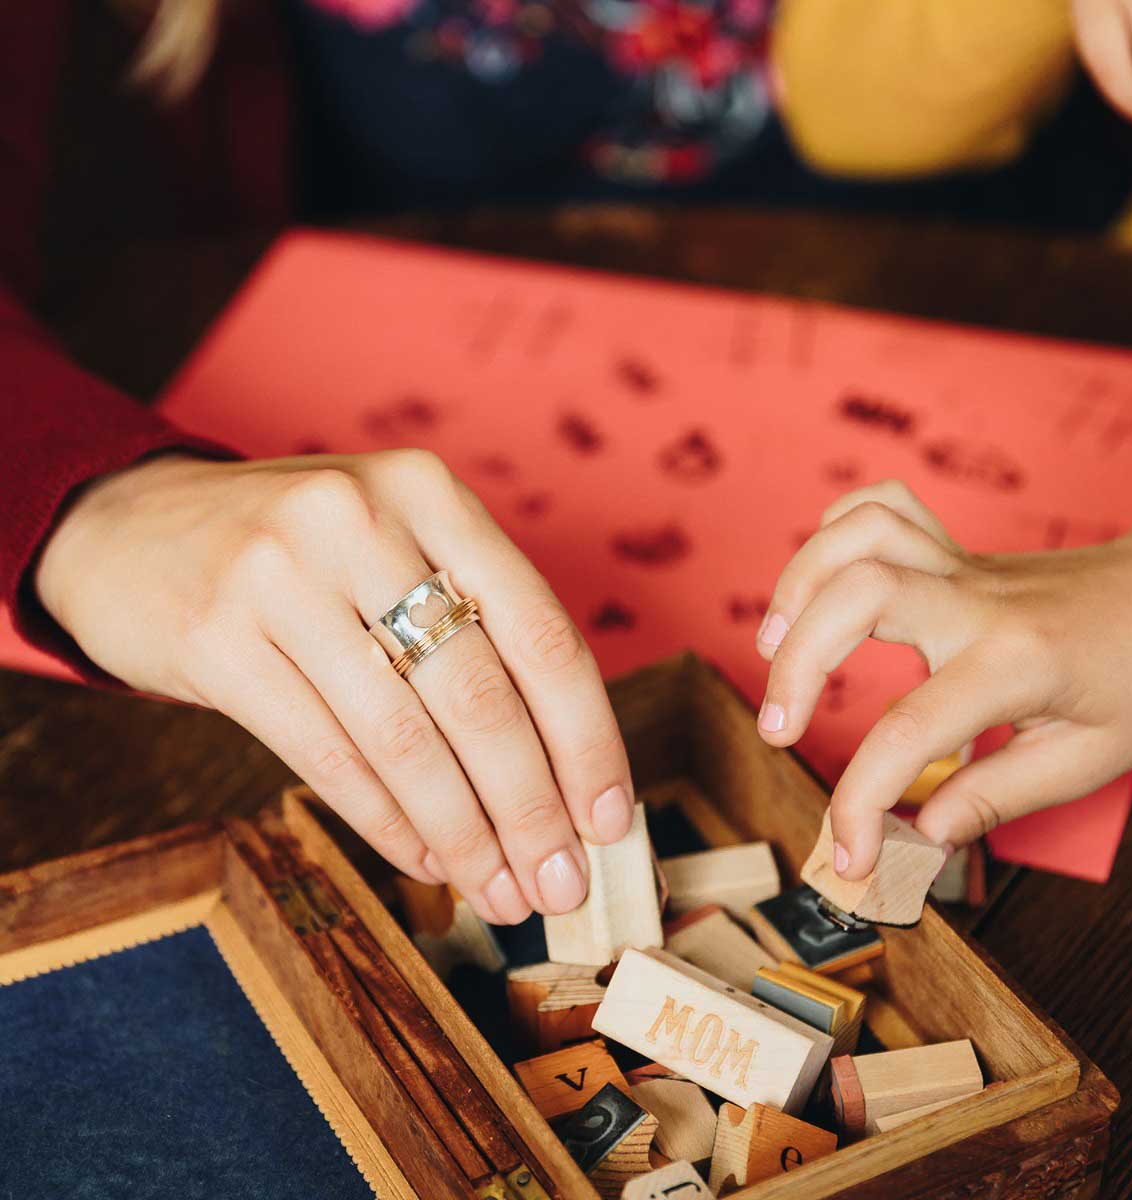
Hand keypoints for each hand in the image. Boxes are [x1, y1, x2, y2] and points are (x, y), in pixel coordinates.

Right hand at [35, 451, 634, 922]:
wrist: (128, 529)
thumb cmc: (299, 554)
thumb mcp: (395, 546)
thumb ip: (474, 625)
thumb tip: (564, 767)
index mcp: (430, 493)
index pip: (541, 631)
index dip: (587, 736)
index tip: (610, 817)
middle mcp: (361, 521)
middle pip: (480, 697)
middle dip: (532, 809)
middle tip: (561, 883)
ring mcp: (280, 576)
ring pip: (405, 741)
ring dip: (464, 836)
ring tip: (500, 892)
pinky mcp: (216, 639)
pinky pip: (326, 759)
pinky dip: (388, 824)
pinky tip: (426, 861)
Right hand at [754, 478, 1131, 878]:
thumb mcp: (1086, 759)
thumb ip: (993, 798)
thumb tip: (917, 837)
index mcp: (1015, 662)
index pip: (911, 731)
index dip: (861, 802)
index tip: (848, 854)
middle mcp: (977, 601)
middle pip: (857, 596)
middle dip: (796, 667)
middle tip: (778, 731)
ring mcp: (962, 566)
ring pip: (859, 536)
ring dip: (796, 587)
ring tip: (773, 647)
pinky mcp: (953, 552)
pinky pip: (880, 508)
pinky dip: (832, 535)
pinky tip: (815, 587)